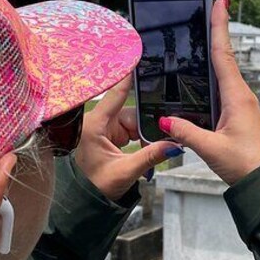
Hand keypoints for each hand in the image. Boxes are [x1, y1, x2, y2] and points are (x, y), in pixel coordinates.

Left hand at [74, 75, 182, 200]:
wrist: (86, 201)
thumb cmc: (95, 187)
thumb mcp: (125, 171)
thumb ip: (150, 156)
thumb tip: (173, 144)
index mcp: (95, 125)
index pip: (115, 94)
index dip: (127, 76)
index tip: (136, 58)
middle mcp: (98, 121)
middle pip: (130, 110)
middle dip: (145, 124)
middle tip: (162, 133)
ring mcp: (104, 127)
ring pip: (133, 120)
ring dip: (143, 133)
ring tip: (149, 148)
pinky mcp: (109, 133)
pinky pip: (131, 128)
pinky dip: (140, 137)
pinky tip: (145, 147)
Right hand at [158, 0, 259, 184]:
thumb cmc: (247, 164)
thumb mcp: (211, 148)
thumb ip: (186, 132)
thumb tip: (164, 119)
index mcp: (237, 96)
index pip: (223, 53)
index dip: (220, 26)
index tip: (220, 0)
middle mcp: (241, 94)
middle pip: (224, 55)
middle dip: (217, 30)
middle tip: (211, 5)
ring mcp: (241, 103)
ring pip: (224, 71)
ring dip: (216, 50)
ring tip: (205, 30)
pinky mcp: (239, 114)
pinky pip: (224, 86)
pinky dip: (215, 72)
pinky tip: (204, 74)